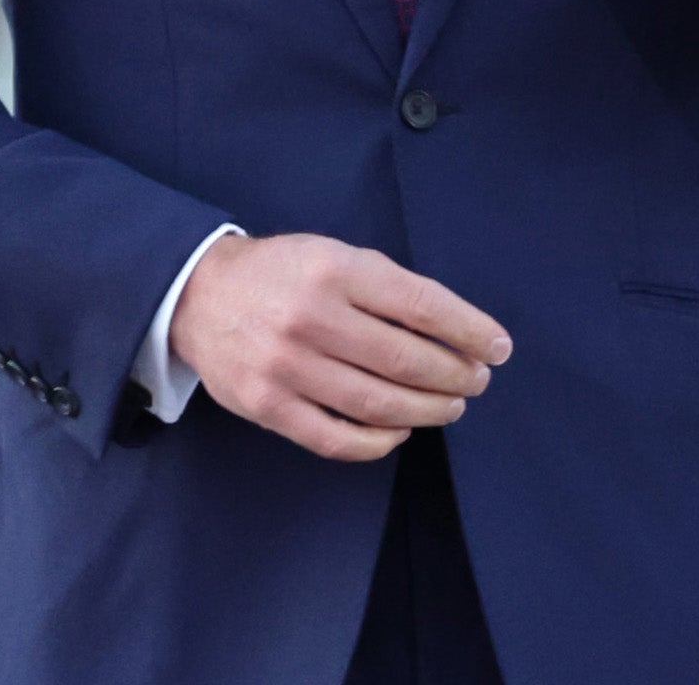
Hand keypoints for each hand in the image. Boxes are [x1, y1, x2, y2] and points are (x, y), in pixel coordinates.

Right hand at [169, 232, 510, 461]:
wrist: (199, 295)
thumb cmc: (285, 273)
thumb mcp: (337, 256)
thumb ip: (389, 288)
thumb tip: (455, 330)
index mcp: (337, 270)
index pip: (422, 306)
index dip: (470, 331)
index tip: (498, 348)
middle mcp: (311, 317)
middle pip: (405, 360)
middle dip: (455, 375)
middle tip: (477, 380)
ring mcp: (285, 367)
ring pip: (376, 403)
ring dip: (427, 410)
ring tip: (451, 406)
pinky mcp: (266, 407)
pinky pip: (336, 438)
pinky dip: (379, 441)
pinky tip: (400, 430)